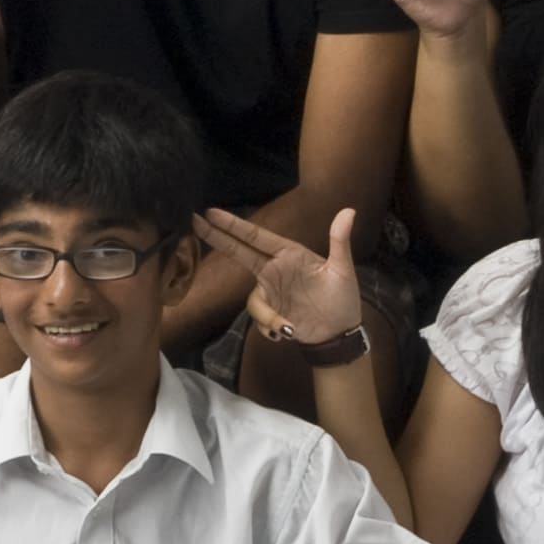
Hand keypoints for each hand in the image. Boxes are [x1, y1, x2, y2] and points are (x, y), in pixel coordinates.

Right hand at [198, 202, 364, 344]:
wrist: (340, 333)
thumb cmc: (343, 298)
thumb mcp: (342, 269)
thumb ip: (339, 241)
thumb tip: (349, 210)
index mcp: (288, 254)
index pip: (256, 237)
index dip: (233, 225)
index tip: (210, 212)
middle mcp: (274, 270)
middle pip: (239, 253)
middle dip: (217, 238)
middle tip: (194, 222)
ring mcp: (270, 293)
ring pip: (252, 301)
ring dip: (266, 317)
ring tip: (287, 329)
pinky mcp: (271, 315)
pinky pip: (260, 320)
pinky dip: (272, 328)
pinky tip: (289, 333)